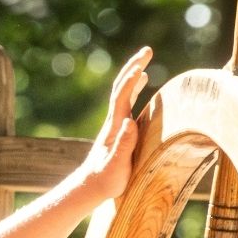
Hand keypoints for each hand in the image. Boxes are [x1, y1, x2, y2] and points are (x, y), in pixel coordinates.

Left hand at [73, 47, 151, 202]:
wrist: (91, 187)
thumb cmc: (105, 180)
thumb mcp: (116, 165)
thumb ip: (123, 145)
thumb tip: (130, 122)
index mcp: (114, 127)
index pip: (121, 98)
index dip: (131, 81)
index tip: (141, 66)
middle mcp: (114, 121)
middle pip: (122, 88)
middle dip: (133, 68)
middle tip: (147, 50)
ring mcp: (116, 124)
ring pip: (124, 93)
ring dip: (134, 75)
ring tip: (144, 61)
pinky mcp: (120, 129)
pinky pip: (128, 102)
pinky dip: (135, 89)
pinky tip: (142, 84)